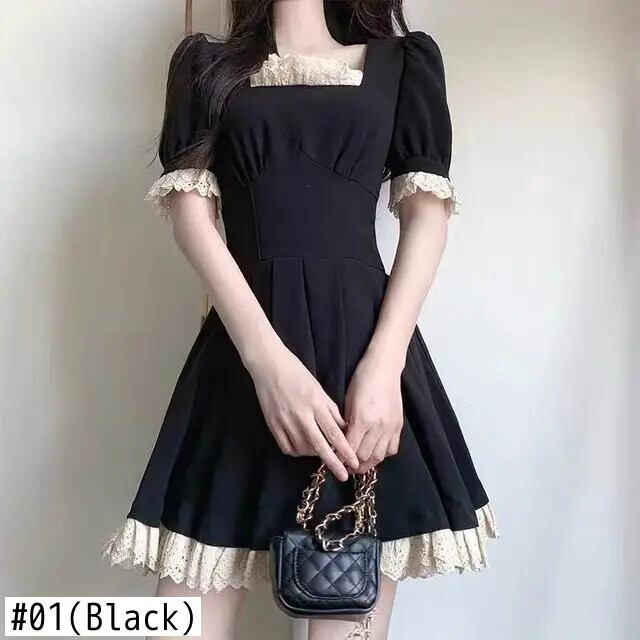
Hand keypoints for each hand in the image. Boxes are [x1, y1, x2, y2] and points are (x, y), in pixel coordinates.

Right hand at [248, 340, 358, 481]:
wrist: (269, 366)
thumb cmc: (297, 374)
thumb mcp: (319, 389)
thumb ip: (331, 410)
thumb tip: (343, 429)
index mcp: (316, 404)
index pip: (334, 433)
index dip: (345, 450)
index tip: (353, 462)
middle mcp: (301, 416)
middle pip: (320, 446)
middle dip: (333, 463)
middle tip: (343, 475)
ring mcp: (285, 422)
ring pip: (303, 449)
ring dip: (314, 454)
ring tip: (320, 451)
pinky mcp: (272, 425)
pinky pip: (287, 447)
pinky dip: (297, 451)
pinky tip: (302, 448)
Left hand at [344, 349, 403, 473]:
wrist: (384, 368)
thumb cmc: (362, 380)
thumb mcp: (348, 402)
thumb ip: (346, 424)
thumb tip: (341, 441)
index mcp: (362, 420)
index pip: (350, 449)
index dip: (341, 457)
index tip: (335, 460)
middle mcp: (378, 427)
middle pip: (365, 456)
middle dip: (353, 463)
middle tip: (345, 465)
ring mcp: (391, 427)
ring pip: (379, 456)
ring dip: (368, 462)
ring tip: (359, 462)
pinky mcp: (399, 425)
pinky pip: (392, 448)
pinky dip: (383, 453)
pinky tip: (375, 450)